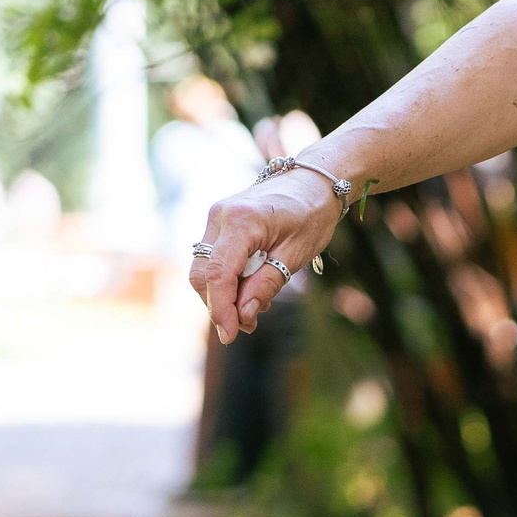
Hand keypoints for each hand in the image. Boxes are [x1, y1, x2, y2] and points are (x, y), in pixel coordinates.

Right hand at [189, 176, 344, 343]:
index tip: (231, 335)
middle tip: (248, 327)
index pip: (219, 274)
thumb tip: (243, 315)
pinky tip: (250, 291)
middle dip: (220, 306)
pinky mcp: (219, 225)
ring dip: (223, 296)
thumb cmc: (311, 214)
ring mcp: (216, 219)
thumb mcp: (296, 254)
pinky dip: (227, 282)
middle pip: (203, 274)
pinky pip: (213, 260)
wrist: (313, 181)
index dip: (221, 309)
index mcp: (241, 221)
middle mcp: (219, 216)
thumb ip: (267, 284)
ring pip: (204, 269)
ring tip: (255, 309)